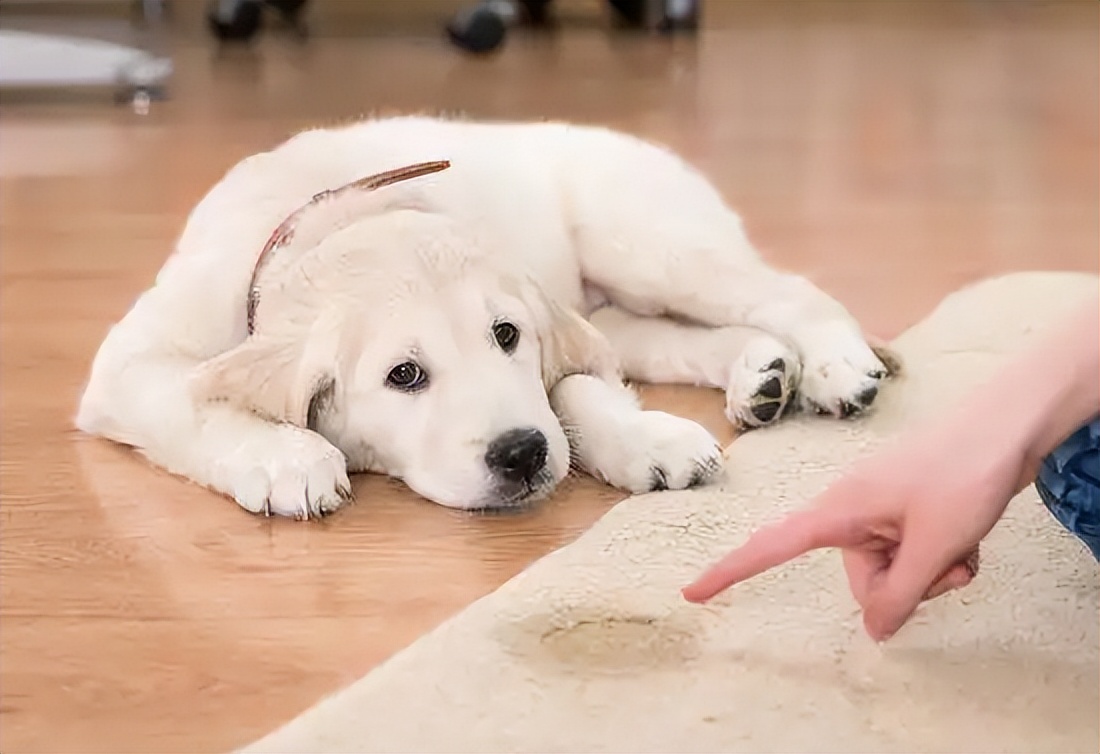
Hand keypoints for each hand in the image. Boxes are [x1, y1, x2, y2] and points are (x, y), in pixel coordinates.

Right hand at [682, 416, 1027, 640]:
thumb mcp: (934, 547)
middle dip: (906, 586)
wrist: (1009, 425)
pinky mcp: (907, 507)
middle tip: (946, 562)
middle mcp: (852, 509)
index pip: (772, 546)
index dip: (731, 571)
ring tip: (962, 544)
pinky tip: (967, 537)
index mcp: (840, 510)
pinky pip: (912, 552)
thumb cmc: (964, 474)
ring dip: (932, 571)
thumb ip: (900, 595)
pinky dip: (940, 556)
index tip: (692, 593)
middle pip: (862, 578)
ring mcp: (881, 508)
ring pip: (894, 569)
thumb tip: (874, 631)